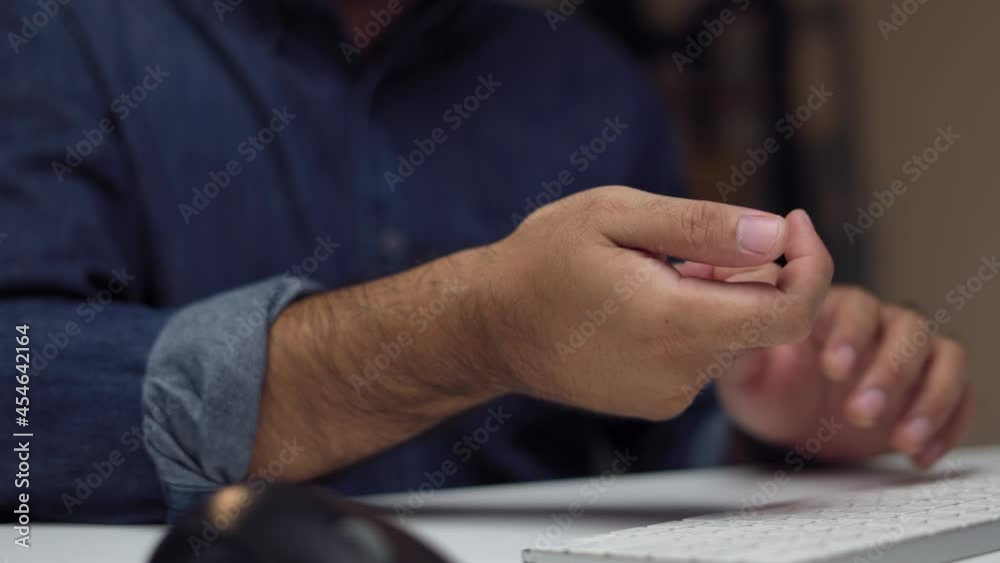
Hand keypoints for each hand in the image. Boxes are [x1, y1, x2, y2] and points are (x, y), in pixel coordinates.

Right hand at [486, 186, 832, 420]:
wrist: (489, 327)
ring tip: (649, 270)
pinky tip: (641, 302)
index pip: (792, 313)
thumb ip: (702, 227)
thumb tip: (776, 234)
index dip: (812, 265)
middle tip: (684, 242)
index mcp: (675, 323)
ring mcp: (668, 395)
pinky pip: (702, 354)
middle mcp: (680, 373)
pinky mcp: (656, 402)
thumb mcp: (615, 215)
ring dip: (714, 294)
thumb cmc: (543, 262)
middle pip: (761, 318)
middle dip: (748, 269)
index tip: (791, 223)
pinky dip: (692, 321)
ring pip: (731, 333)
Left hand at [714, 281, 973, 467]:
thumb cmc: (764, 384)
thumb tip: (737, 321)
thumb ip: (742, 346)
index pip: (855, 305)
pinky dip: (949, 424)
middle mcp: (877, 323)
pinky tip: (919, 454)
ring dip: (929, 398)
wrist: (784, 422)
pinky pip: (960, 393)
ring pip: (944, 355)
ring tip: (900, 441)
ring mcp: (908, 355)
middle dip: (889, 373)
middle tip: (859, 415)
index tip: (833, 370)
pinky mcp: (927, 389)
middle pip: (908, 328)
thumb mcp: (742, 370)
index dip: (851, 334)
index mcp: (832, 308)